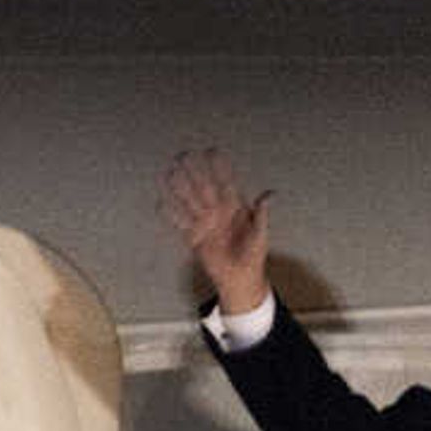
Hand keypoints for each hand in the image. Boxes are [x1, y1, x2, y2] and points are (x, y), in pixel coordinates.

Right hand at [162, 147, 273, 313]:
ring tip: (169, 171)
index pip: (225, 183)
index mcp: (234, 208)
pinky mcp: (195, 238)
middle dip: (194, 171)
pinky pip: (180, 223)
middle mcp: (217, 212)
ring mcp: (205, 223)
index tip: (213, 151)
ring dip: (179, 186)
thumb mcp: (260, 235)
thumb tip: (270, 194)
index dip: (220, 168)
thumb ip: (262, 215)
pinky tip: (160, 201)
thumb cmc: (254, 256)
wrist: (240, 279)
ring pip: (189, 200)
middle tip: (184, 154)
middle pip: (203, 187)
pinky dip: (170, 214)